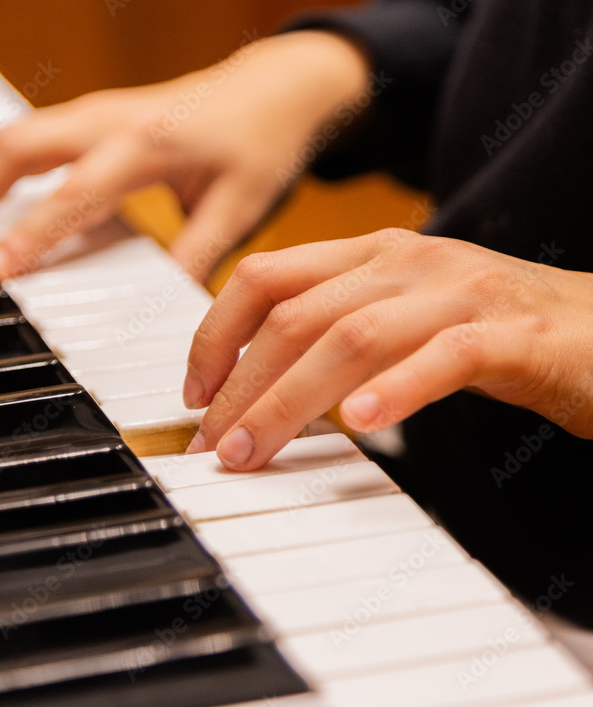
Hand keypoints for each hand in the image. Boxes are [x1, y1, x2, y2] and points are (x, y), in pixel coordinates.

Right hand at [0, 31, 368, 281]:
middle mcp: (108, 117)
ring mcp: (92, 112)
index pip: (75, 190)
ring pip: (7, 137)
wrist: (275, 88)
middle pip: (13, 145)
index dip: (32, 232)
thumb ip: (196, 256)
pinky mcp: (87, 117)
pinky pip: (22, 138)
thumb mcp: (241, 208)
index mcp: (148, 141)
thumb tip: (159, 313)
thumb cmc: (260, 143)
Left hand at [184, 228, 592, 467]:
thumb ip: (342, 336)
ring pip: (353, 337)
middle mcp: (409, 261)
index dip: (215, 333)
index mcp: (376, 254)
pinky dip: (397, 389)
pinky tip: (362, 425)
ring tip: (253, 453)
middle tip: (212, 447)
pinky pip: (444, 356)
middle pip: (296, 315)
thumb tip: (264, 385)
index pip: (267, 275)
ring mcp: (462, 292)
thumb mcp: (405, 319)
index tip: (193, 393)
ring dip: (289, 400)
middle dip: (239, 386)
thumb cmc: (500, 331)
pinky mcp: (513, 335)